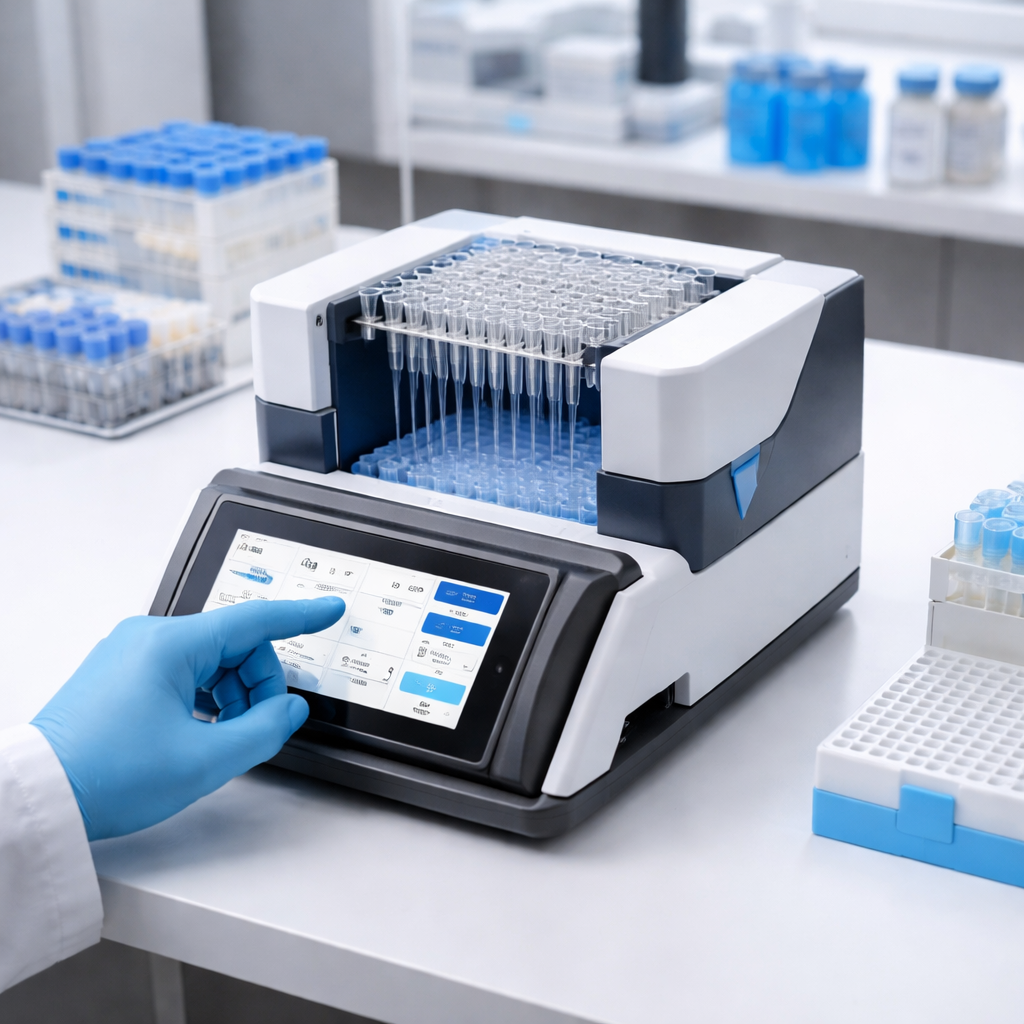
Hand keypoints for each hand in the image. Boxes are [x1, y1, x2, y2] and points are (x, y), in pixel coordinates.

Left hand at [32, 597, 344, 840]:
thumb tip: (289, 711)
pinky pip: (183, 673)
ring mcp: (131, 654)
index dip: (301, 616)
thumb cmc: (105, 776)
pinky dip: (204, 699)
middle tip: (256, 730)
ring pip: (210, 661)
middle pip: (235, 646)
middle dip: (258, 685)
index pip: (255, 619)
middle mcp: (149, 638)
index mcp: (170, 644)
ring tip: (219, 741)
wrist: (39, 799)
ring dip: (231, 697)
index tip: (329, 610)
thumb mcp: (204, 761)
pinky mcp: (120, 674)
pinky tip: (198, 733)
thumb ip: (264, 730)